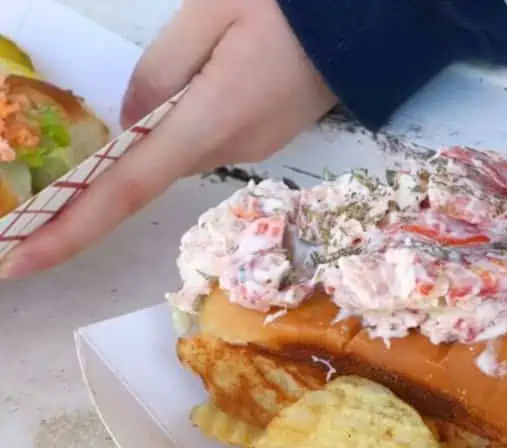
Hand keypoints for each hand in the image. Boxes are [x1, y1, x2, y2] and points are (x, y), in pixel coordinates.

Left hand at [0, 0, 335, 279]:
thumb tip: (130, 125)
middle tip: (64, 179)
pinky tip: (208, 74)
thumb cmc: (289, 7)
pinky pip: (204, 137)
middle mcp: (231, 150)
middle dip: (106, 170)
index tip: (20, 260)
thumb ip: (158, 70)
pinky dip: (182, 122)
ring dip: (156, 128)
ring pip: (176, 149)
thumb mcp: (209, 13)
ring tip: (190, 69)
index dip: (70, 228)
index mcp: (210, 123)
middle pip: (148, 170)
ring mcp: (252, 149)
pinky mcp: (264, 137)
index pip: (125, 189)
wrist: (367, 23)